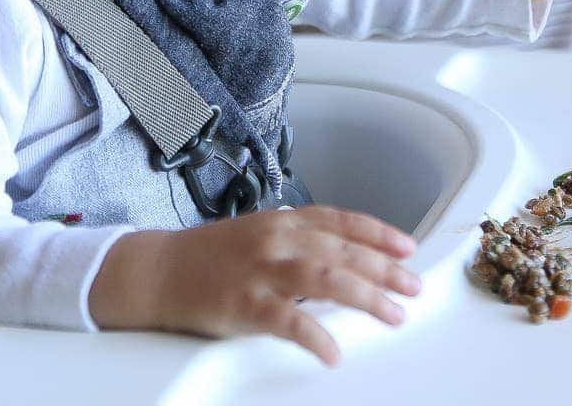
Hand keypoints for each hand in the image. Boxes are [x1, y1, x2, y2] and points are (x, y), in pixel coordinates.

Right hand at [88, 206, 419, 365]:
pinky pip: (288, 321)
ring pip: (326, 278)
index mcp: (281, 221)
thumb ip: (296, 238)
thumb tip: (340, 250)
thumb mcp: (257, 233)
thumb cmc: (208, 256)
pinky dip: (315, 336)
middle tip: (413, 287)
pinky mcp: (244, 304)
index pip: (339, 221)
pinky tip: (334, 352)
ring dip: (366, 296)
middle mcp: (275, 239)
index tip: (407, 248)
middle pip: (342, 250)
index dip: (378, 233)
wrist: (158, 271)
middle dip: (384, 270)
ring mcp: (260, 270)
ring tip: (393, 314)